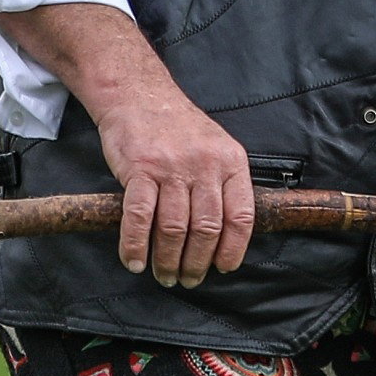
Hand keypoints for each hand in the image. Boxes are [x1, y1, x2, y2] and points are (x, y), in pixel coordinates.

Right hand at [93, 85, 253, 287]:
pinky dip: (136, 245)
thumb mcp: (216, 147)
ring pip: (174, 228)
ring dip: (167, 260)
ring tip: (164, 275)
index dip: (232, 250)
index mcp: (231, 162)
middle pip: (206, 229)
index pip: (240, 216)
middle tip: (188, 279)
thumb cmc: (177, 127)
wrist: (139, 95)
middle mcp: (205, 165)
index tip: (223, 268)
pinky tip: (135, 260)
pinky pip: (140, 217)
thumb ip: (222, 184)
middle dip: (197, 263)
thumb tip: (225, 234)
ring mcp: (172, 167)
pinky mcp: (140, 169)